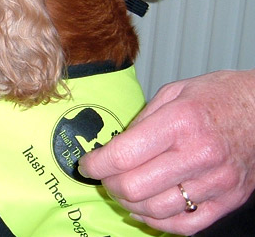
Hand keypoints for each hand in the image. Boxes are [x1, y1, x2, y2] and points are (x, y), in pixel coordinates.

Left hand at [78, 70, 254, 234]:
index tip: (87, 164)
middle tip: (103, 177)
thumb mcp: (174, 92)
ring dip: (130, 205)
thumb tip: (114, 145)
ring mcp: (215, 181)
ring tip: (124, 191)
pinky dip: (159, 222)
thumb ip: (142, 120)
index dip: (95, 164)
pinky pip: (185, 225)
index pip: (122, 155)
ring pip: (155, 210)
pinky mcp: (228, 200)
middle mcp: (198, 154)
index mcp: (179, 122)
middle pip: (134, 187)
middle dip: (108, 185)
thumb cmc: (220, 96)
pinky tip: (148, 209)